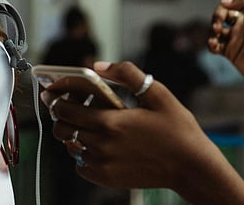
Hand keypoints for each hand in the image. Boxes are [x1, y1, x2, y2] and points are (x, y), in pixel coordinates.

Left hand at [41, 61, 243, 204]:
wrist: (191, 167)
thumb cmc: (177, 129)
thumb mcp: (157, 93)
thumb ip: (126, 73)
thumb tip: (98, 65)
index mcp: (110, 122)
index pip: (65, 110)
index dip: (54, 99)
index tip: (52, 92)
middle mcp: (102, 146)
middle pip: (62, 129)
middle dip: (60, 115)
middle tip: (70, 106)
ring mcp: (103, 165)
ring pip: (71, 147)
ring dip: (74, 134)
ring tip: (90, 124)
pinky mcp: (107, 178)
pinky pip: (82, 165)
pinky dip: (84, 153)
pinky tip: (101, 144)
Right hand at [208, 0, 243, 88]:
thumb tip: (225, 1)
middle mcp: (242, 25)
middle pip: (222, 13)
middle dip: (217, 15)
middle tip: (218, 25)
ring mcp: (235, 38)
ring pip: (216, 28)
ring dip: (213, 29)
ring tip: (216, 35)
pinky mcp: (230, 52)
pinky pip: (215, 45)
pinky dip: (211, 44)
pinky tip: (214, 45)